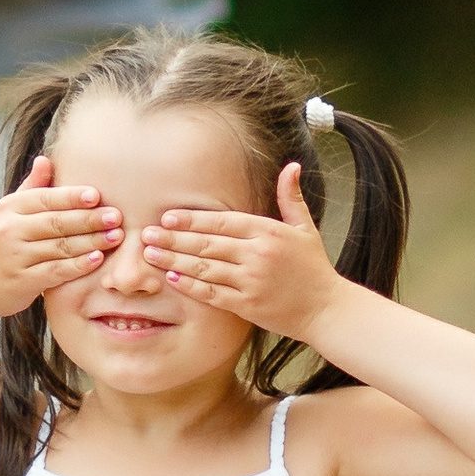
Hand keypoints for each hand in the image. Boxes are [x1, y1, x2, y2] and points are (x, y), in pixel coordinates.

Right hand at [0, 156, 122, 316]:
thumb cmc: (3, 242)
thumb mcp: (11, 212)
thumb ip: (32, 187)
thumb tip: (46, 158)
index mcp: (9, 208)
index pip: (44, 198)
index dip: (72, 197)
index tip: (98, 195)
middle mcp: (10, 230)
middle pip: (56, 222)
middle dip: (89, 219)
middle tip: (116, 216)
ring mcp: (15, 257)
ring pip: (60, 246)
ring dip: (91, 241)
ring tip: (116, 236)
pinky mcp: (23, 281)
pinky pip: (56, 271)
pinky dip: (78, 265)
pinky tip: (97, 259)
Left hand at [147, 164, 341, 335]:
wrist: (327, 309)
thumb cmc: (314, 268)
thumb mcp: (305, 228)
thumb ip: (291, 197)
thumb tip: (291, 165)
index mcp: (268, 232)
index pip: (222, 222)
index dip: (192, 220)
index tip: (168, 217)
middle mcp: (257, 255)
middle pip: (207, 244)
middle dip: (174, 239)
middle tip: (147, 235)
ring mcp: (251, 281)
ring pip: (204, 269)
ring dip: (174, 261)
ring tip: (150, 255)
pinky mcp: (247, 305)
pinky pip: (212, 294)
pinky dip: (190, 287)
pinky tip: (171, 279)